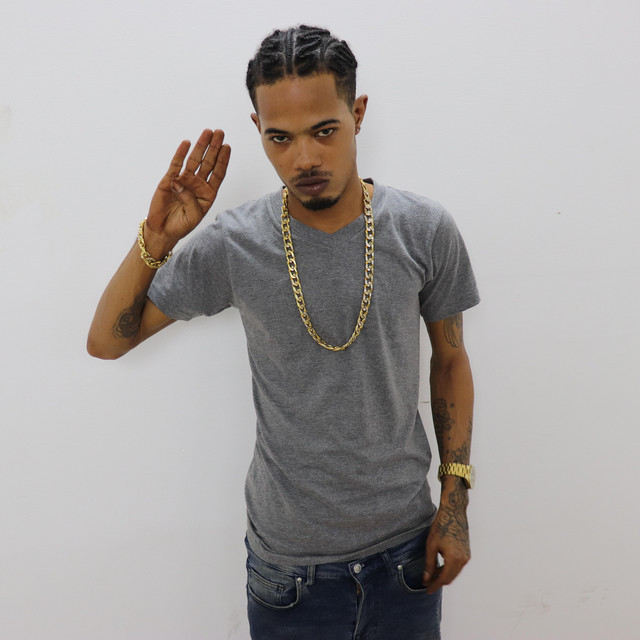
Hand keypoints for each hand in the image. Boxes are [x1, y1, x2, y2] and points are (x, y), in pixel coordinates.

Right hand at [145, 129, 230, 253]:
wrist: (164, 231)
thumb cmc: (182, 225)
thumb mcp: (194, 216)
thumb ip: (191, 200)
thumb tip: (179, 182)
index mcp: (207, 193)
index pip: (217, 173)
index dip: (222, 160)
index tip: (227, 147)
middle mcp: (197, 184)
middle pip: (208, 162)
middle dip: (214, 147)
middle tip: (219, 132)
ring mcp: (183, 181)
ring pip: (194, 160)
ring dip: (200, 146)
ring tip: (207, 133)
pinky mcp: (169, 181)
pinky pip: (176, 165)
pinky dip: (180, 154)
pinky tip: (186, 143)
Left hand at [423, 479, 470, 593]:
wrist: (454, 512)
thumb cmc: (441, 526)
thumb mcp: (431, 546)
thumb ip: (429, 564)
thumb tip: (426, 579)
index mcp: (454, 559)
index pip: (444, 579)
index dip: (434, 585)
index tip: (427, 590)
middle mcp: (463, 560)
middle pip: (450, 578)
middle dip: (438, 582)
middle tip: (427, 583)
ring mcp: (467, 556)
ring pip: (454, 573)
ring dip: (444, 576)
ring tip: (431, 576)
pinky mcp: (467, 552)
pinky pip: (458, 566)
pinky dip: (449, 569)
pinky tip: (440, 567)